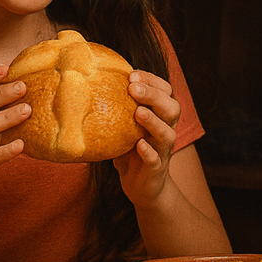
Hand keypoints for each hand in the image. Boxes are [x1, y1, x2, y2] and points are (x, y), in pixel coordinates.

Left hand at [113, 70, 180, 208]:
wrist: (142, 187)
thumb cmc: (131, 151)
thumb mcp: (125, 127)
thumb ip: (118, 108)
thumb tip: (88, 83)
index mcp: (161, 116)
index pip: (166, 91)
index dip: (152, 81)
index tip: (132, 75)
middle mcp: (166, 130)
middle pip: (172, 108)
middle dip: (153, 96)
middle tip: (133, 88)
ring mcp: (162, 150)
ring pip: (167, 133)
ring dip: (154, 121)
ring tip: (138, 112)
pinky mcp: (155, 169)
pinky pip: (156, 159)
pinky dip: (149, 152)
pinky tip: (139, 145)